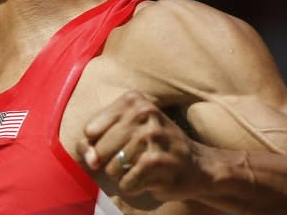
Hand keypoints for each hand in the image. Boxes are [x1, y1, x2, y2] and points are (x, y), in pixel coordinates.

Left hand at [77, 90, 210, 202]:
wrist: (196, 165)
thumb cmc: (151, 147)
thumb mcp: (123, 132)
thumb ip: (93, 143)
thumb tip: (90, 160)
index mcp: (132, 100)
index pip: (90, 130)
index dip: (97, 145)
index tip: (116, 143)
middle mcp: (143, 112)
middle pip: (100, 149)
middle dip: (110, 161)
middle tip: (132, 157)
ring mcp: (152, 136)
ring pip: (111, 168)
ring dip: (122, 174)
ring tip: (141, 166)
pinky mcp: (157, 161)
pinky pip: (125, 182)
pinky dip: (132, 186)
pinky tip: (148, 178)